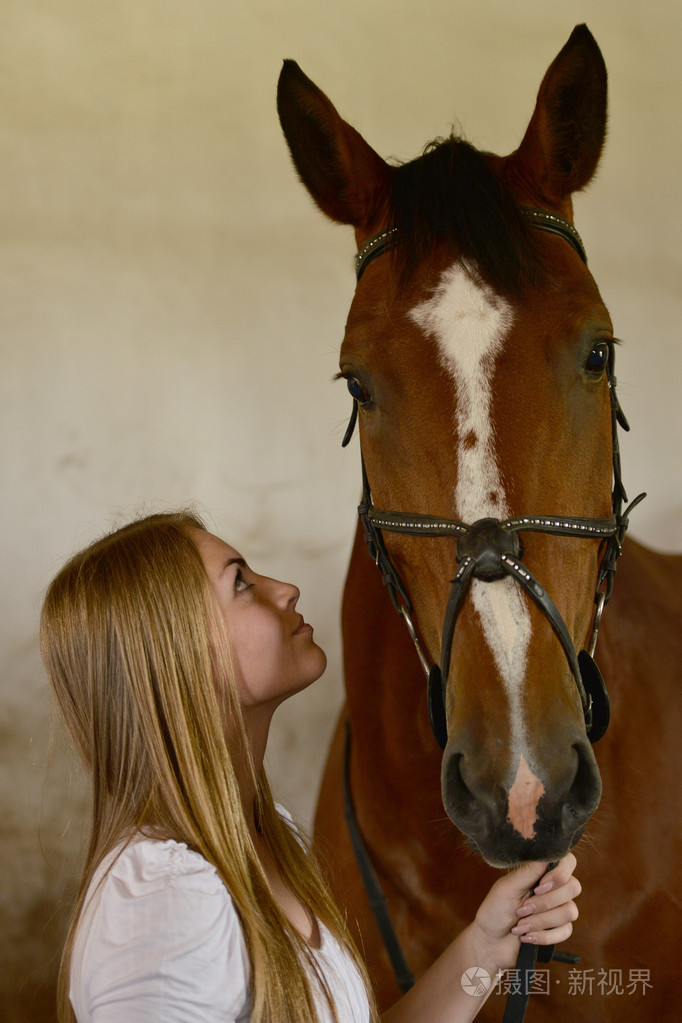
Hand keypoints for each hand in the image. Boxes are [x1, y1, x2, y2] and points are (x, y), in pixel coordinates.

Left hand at [470, 855, 580, 972]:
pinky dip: (544, 936)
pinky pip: (566, 931)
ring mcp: (558, 909)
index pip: (567, 862)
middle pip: (573, 887)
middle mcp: (553, 889)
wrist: (491, 942)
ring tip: (520, 925)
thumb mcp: (507, 887)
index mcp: (541, 873)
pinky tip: (526, 936)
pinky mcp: (559, 930)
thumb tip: (547, 855)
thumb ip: (528, 872)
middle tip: (522, 909)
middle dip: (546, 902)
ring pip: (570, 911)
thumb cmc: (495, 910)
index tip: (540, 886)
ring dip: (541, 921)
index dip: (559, 874)